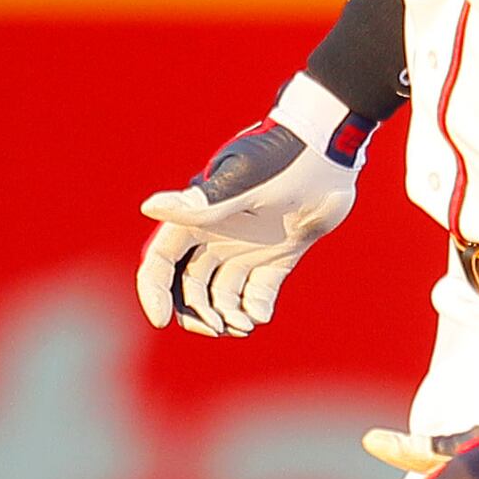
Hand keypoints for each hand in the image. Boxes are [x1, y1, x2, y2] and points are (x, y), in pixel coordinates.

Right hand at [137, 80, 361, 337]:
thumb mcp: (241, 183)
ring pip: (222, 294)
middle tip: (216, 328)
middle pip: (189, 285)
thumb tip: (149, 207)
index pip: (161, 261)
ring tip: (244, 326)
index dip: (154, 292)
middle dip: (195, 312)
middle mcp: (217, 234)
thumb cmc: (282, 158)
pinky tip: (260, 315)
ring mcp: (247, 246)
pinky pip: (259, 290)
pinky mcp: (278, 255)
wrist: (330, 150)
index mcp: (199, 217)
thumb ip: (200, 204)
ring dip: (226, 315)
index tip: (162, 321)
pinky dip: (256, 308)